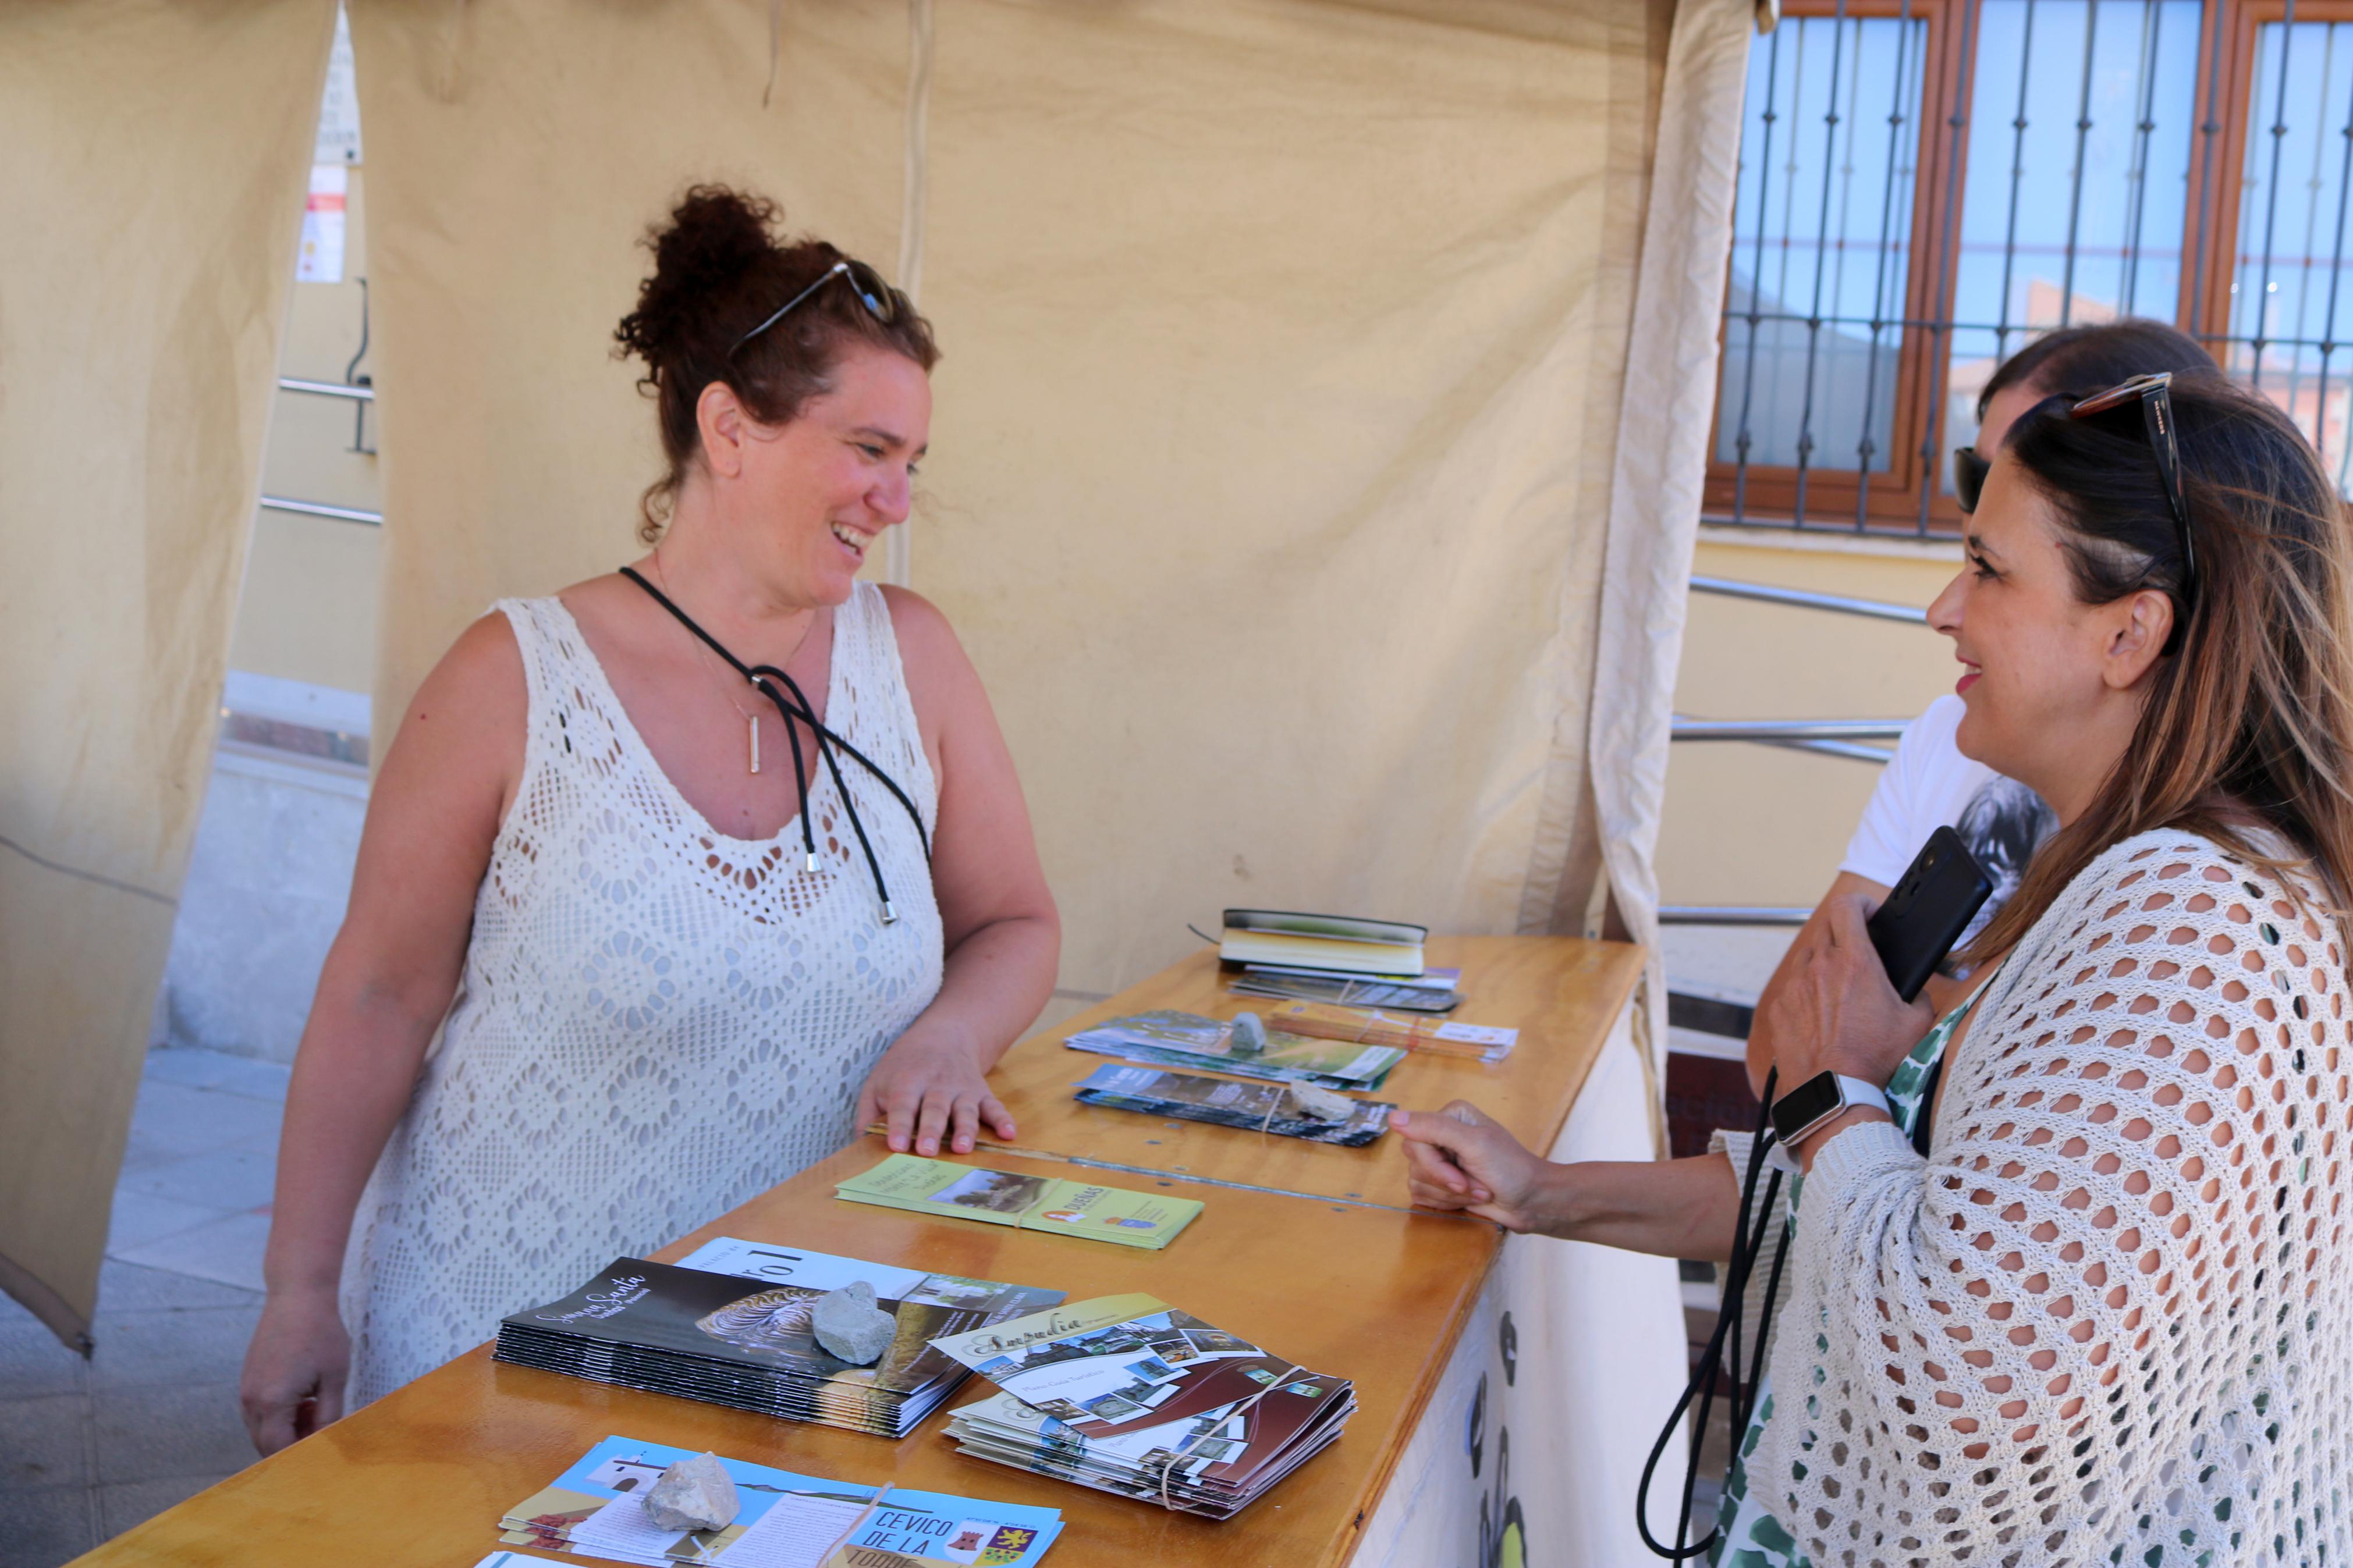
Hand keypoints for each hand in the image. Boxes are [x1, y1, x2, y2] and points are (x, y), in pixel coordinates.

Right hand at [240, 1287, 349, 1455]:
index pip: (279, 1450)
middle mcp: (251, 1400)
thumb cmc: (320, 1334)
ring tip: (314, 1408)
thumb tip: (326, 1443)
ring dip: (285, 1430)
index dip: (300, 1457)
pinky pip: (258, 1412)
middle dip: (292, 1446)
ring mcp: (245, 1389)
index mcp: (272, 1402)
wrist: (297, 1296)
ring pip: (260, 1429)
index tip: (321, 1455)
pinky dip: (277, 1415)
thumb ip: (328, 1416)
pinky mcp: (247, 1379)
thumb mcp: (333, 1378)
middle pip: (265, 1444)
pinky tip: (302, 1398)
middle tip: (322, 1431)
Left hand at [856, 1030, 1014, 1156]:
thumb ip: (869, 1114)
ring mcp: (962, 1089)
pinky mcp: (982, 1093)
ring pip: (964, 1110)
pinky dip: (1003, 1120)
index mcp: (907, 1082)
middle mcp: (936, 1085)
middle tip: (926, 1151)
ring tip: (961, 1148)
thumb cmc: (905, 1067)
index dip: (898, 1125)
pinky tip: (1009, 1134)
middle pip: (934, 1109)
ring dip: (965, 1129)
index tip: (895, 1146)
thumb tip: (860, 1149)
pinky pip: (994, 1106)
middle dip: (930, 1130)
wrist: (945, 1035)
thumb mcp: (878, 1082)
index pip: (902, 1105)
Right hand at [1390, 1101, 1555, 1231]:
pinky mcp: (1441, 1184)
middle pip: (1413, 1161)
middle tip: (1473, 1185)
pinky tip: (1468, 1200)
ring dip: (1449, 1195)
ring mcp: (1441, 1161)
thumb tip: (1392, 1116)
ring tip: (1478, 1192)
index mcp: (1449, 1117)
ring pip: (1415, 1181)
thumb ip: (1434, 1128)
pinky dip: (1445, 1203)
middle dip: (1444, 1181)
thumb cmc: (1511, 1169)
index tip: (1459, 1179)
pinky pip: (1421, 1196)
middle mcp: (1441, 1135)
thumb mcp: (1474, 1144)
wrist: (1532, 1203)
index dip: (1434, 1166)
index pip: (1415, 1140)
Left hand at [1758, 891, 1935, 1102]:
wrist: (1835, 1091)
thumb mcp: (1916, 1023)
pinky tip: (1820, 1010)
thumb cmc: (1876, 1060)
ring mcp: (1795, 986)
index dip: (1859, 902)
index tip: (1868, 909)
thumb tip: (1912, 988)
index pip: (1847, 907)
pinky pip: (1792, 986)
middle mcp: (1820, 967)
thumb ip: (1917, 994)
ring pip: (1807, 956)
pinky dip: (1806, 989)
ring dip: (1823, 961)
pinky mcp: (1779, 1007)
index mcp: (1855, 963)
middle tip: (1858, 949)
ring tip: (1840, 985)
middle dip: (1844, 931)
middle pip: (1826, 927)